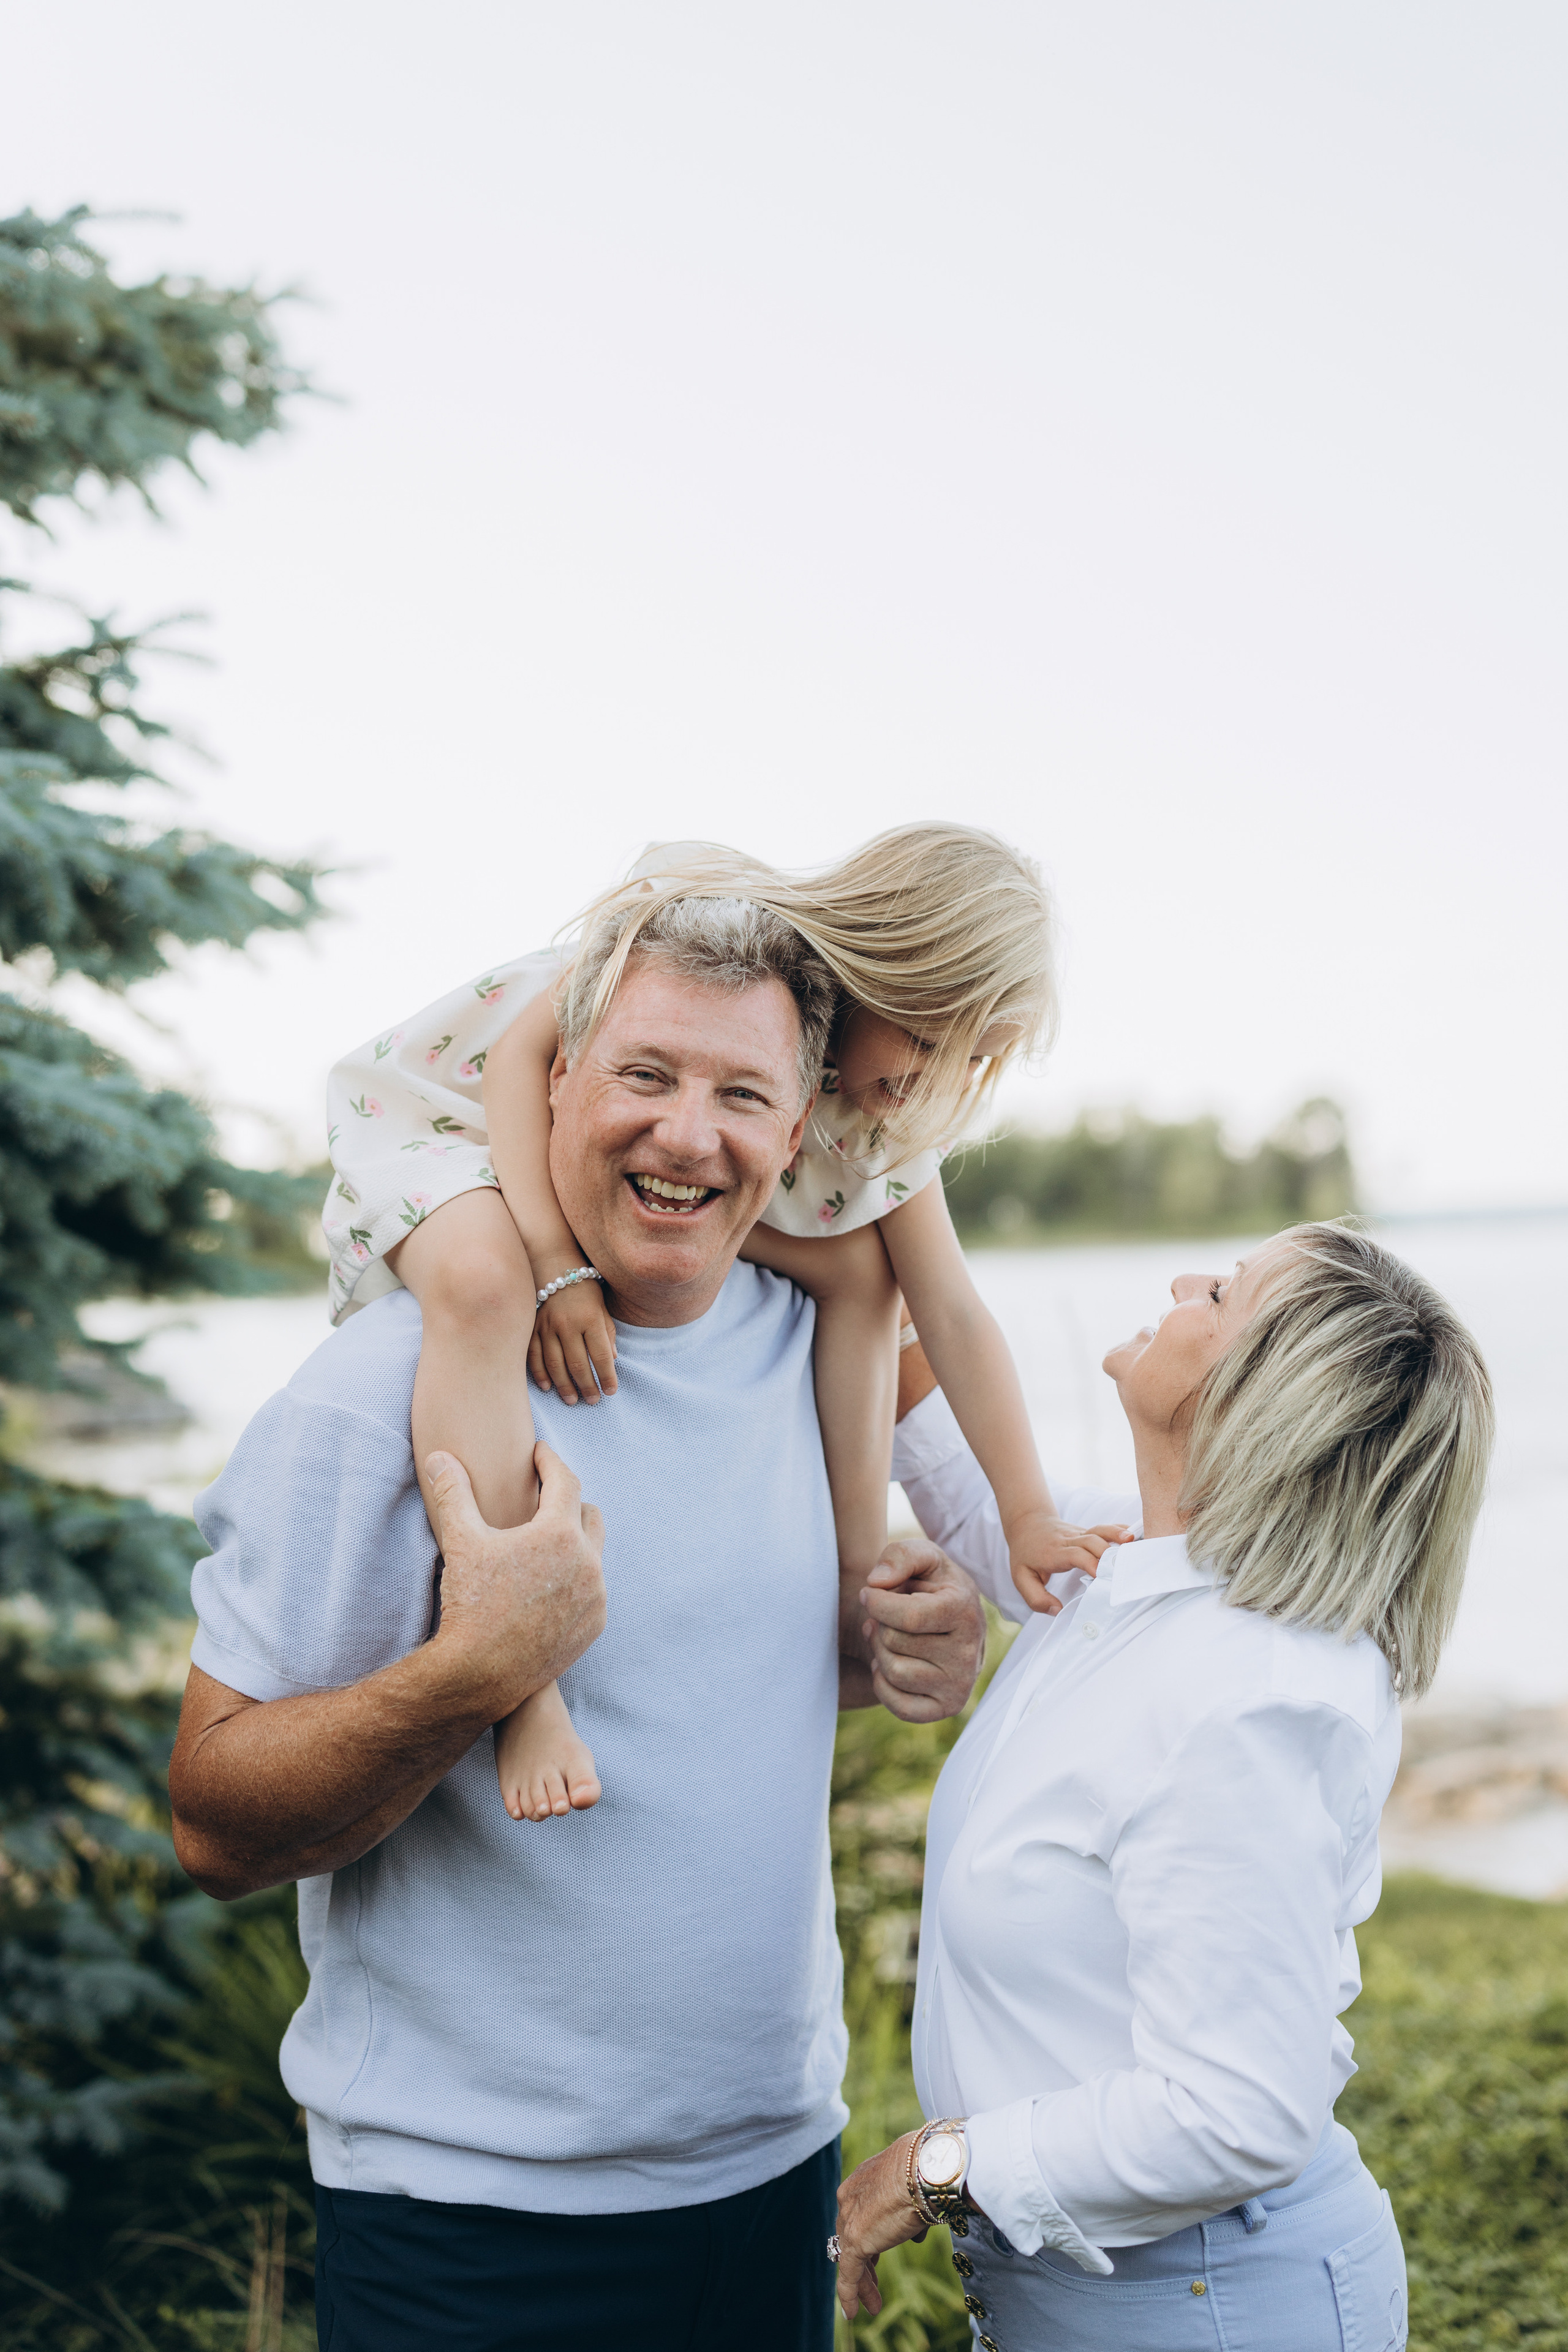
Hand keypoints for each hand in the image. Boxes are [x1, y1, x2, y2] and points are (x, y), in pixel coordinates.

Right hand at [426, 1443, 606, 1717]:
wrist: (481, 1673)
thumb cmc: (470, 1604)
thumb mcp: (460, 1542)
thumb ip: (453, 1493)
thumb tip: (439, 1456)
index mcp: (559, 1533)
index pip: (565, 1481)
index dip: (550, 1462)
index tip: (539, 1454)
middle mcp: (588, 1561)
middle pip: (588, 1514)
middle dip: (567, 1501)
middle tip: (544, 1497)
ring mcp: (596, 1595)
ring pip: (593, 1553)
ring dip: (574, 1542)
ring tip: (546, 1542)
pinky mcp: (596, 1623)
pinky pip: (593, 1589)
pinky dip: (577, 1579)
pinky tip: (553, 1582)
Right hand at [529, 1277, 617, 1403]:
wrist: (553, 1265)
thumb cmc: (584, 1289)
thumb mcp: (602, 1308)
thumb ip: (607, 1333)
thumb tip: (612, 1360)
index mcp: (590, 1318)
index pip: (601, 1355)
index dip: (607, 1377)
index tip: (611, 1392)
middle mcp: (568, 1324)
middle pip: (578, 1364)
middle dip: (587, 1386)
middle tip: (592, 1401)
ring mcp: (547, 1326)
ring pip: (555, 1364)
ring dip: (564, 1386)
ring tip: (572, 1400)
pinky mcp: (531, 1327)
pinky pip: (534, 1356)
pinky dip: (540, 1374)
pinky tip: (548, 1387)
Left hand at [834, 2135, 928, 2320]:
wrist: (923, 2167)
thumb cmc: (926, 2171)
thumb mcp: (915, 2190)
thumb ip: (910, 2213)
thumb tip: (915, 2235)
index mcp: (862, 2180)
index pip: (859, 2214)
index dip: (869, 2236)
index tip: (877, 2255)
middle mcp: (849, 2197)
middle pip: (852, 2236)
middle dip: (865, 2262)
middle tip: (874, 2282)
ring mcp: (850, 2218)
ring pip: (850, 2258)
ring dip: (863, 2283)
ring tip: (873, 2304)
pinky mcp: (854, 2240)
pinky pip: (848, 2274)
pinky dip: (850, 2294)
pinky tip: (854, 2312)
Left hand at [860, 1540, 985, 1722]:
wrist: (953, 1621)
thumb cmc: (932, 1585)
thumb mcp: (922, 1557)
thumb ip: (899, 1555)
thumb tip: (876, 1582)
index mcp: (965, 1610)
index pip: (907, 1616)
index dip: (876, 1602)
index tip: (871, 1592)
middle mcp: (968, 1653)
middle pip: (893, 1643)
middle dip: (880, 1625)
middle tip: (888, 1618)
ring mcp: (960, 1685)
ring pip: (892, 1673)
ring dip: (880, 1652)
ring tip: (891, 1638)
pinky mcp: (948, 1707)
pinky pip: (899, 1707)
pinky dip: (884, 1685)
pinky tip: (893, 1663)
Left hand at [1007, 1505, 1132, 1615]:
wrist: (1027, 1523)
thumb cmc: (1026, 1554)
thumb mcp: (1021, 1578)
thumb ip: (1036, 1598)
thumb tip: (1057, 1610)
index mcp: (1054, 1553)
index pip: (1074, 1554)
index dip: (1089, 1562)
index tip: (1101, 1576)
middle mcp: (1068, 1541)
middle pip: (1091, 1541)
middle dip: (1108, 1553)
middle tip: (1123, 1568)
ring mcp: (1079, 1534)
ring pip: (1099, 1530)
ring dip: (1116, 1534)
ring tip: (1132, 1541)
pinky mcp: (1087, 1531)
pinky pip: (1105, 1528)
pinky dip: (1120, 1529)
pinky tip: (1133, 1534)